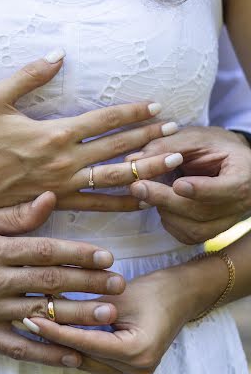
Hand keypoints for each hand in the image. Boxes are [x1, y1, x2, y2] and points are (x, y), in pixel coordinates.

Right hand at [0, 51, 180, 215]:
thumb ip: (30, 75)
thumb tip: (58, 53)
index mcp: (56, 132)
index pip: (104, 119)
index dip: (133, 112)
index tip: (155, 106)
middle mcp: (67, 159)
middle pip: (118, 147)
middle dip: (150, 137)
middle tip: (175, 130)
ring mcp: (65, 184)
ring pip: (116, 177)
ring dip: (147, 168)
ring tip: (173, 162)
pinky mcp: (59, 201)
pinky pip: (98, 204)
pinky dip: (122, 202)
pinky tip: (143, 199)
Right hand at [0, 192, 125, 368]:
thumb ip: (14, 214)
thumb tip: (50, 197)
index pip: (43, 251)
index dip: (77, 254)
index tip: (107, 256)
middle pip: (47, 283)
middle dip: (87, 283)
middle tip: (119, 285)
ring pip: (39, 315)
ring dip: (76, 316)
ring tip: (108, 315)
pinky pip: (18, 348)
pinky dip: (47, 353)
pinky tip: (74, 355)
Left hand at [22, 258, 228, 373]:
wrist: (184, 295)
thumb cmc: (156, 289)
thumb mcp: (119, 294)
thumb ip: (88, 307)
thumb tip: (49, 307)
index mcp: (137, 352)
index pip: (86, 344)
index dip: (56, 331)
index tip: (31, 319)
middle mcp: (136, 369)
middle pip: (83, 356)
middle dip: (53, 339)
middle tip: (24, 323)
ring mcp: (135, 372)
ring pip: (86, 360)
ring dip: (61, 344)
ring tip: (32, 327)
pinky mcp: (130, 367)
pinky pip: (95, 359)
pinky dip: (76, 346)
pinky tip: (54, 334)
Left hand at [127, 126, 250, 243]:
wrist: (231, 164)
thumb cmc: (214, 146)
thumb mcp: (196, 137)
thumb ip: (168, 146)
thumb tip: (133, 159)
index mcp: (242, 175)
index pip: (226, 189)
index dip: (201, 190)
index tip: (178, 184)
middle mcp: (239, 205)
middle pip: (202, 212)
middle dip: (165, 199)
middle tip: (138, 186)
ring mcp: (226, 222)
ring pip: (193, 229)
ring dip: (164, 211)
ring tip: (149, 191)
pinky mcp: (211, 232)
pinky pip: (187, 236)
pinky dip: (169, 222)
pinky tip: (161, 204)